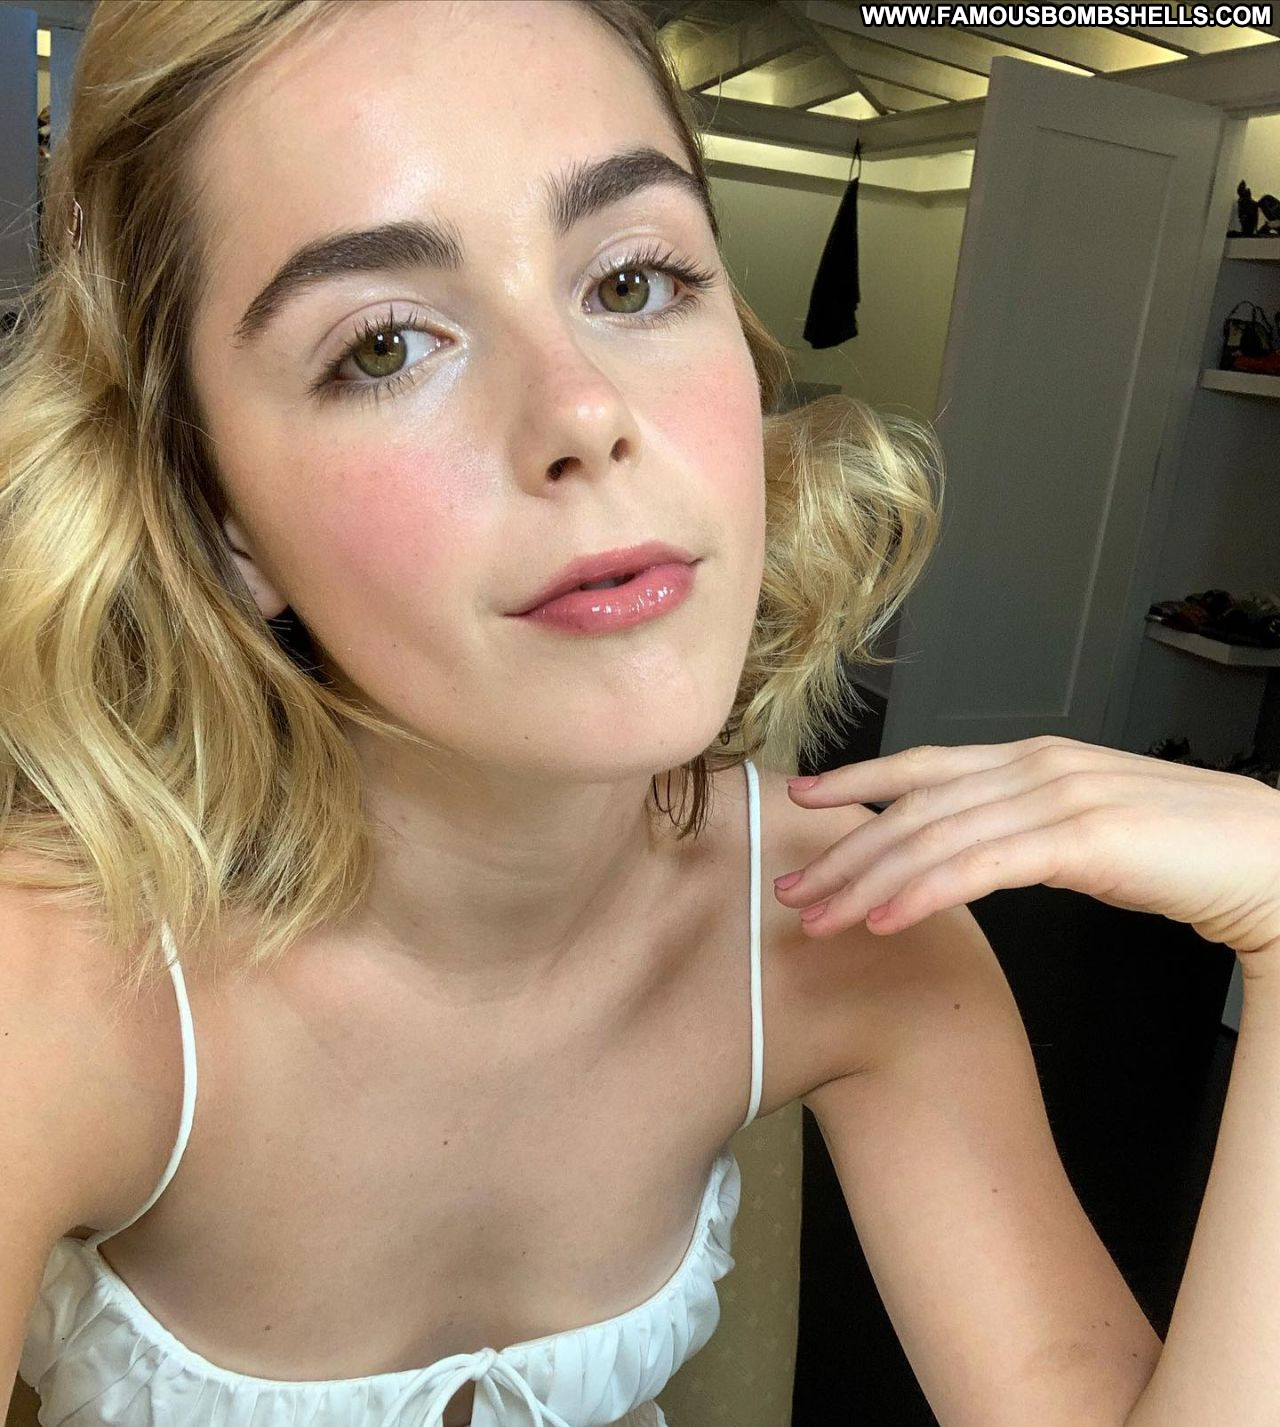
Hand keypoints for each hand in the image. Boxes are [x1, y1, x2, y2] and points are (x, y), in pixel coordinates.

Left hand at [773, 736, 1279, 961]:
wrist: (1266, 858)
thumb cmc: (1181, 849)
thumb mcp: (1085, 826)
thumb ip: (1024, 826)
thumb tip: (969, 852)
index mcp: (1032, 758)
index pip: (924, 766)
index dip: (858, 781)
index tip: (804, 801)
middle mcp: (1034, 766)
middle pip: (913, 809)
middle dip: (845, 852)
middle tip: (793, 892)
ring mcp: (1055, 796)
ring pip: (934, 838)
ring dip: (867, 881)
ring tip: (821, 918)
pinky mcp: (1080, 837)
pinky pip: (979, 867)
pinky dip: (924, 893)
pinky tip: (885, 921)